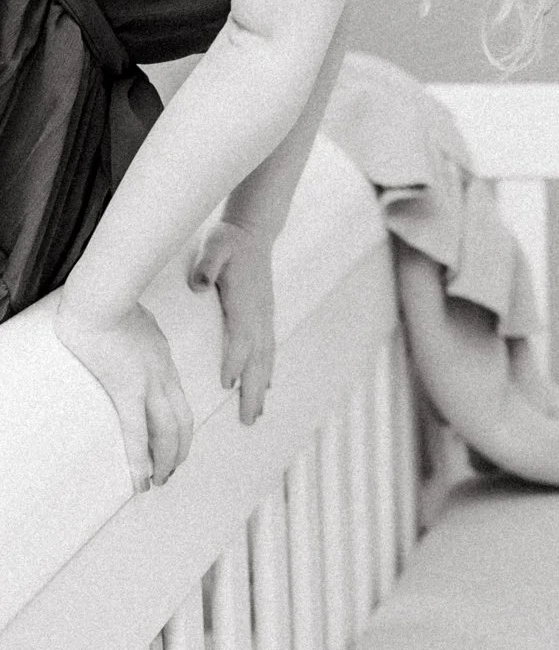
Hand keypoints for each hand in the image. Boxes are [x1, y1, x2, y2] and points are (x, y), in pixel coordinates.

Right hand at [54, 297, 194, 491]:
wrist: (103, 297)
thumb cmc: (112, 302)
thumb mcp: (137, 321)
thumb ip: (139, 335)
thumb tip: (127, 336)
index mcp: (164, 361)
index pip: (178, 401)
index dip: (180, 426)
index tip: (176, 443)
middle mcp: (162, 376)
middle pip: (180, 420)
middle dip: (178, 448)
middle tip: (173, 469)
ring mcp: (148, 383)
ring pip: (167, 431)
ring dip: (165, 460)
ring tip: (160, 481)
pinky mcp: (127, 390)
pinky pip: (137, 433)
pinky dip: (140, 460)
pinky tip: (142, 481)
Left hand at [189, 217, 275, 423]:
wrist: (253, 231)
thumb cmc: (230, 240)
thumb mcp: (214, 246)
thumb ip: (207, 265)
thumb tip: (199, 284)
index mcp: (245, 302)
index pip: (240, 337)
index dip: (234, 361)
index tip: (227, 386)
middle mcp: (259, 314)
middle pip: (258, 359)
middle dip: (253, 390)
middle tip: (248, 419)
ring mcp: (265, 316)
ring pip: (266, 358)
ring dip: (262, 387)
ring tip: (257, 413)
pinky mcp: (265, 315)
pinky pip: (269, 348)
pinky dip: (268, 370)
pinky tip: (268, 384)